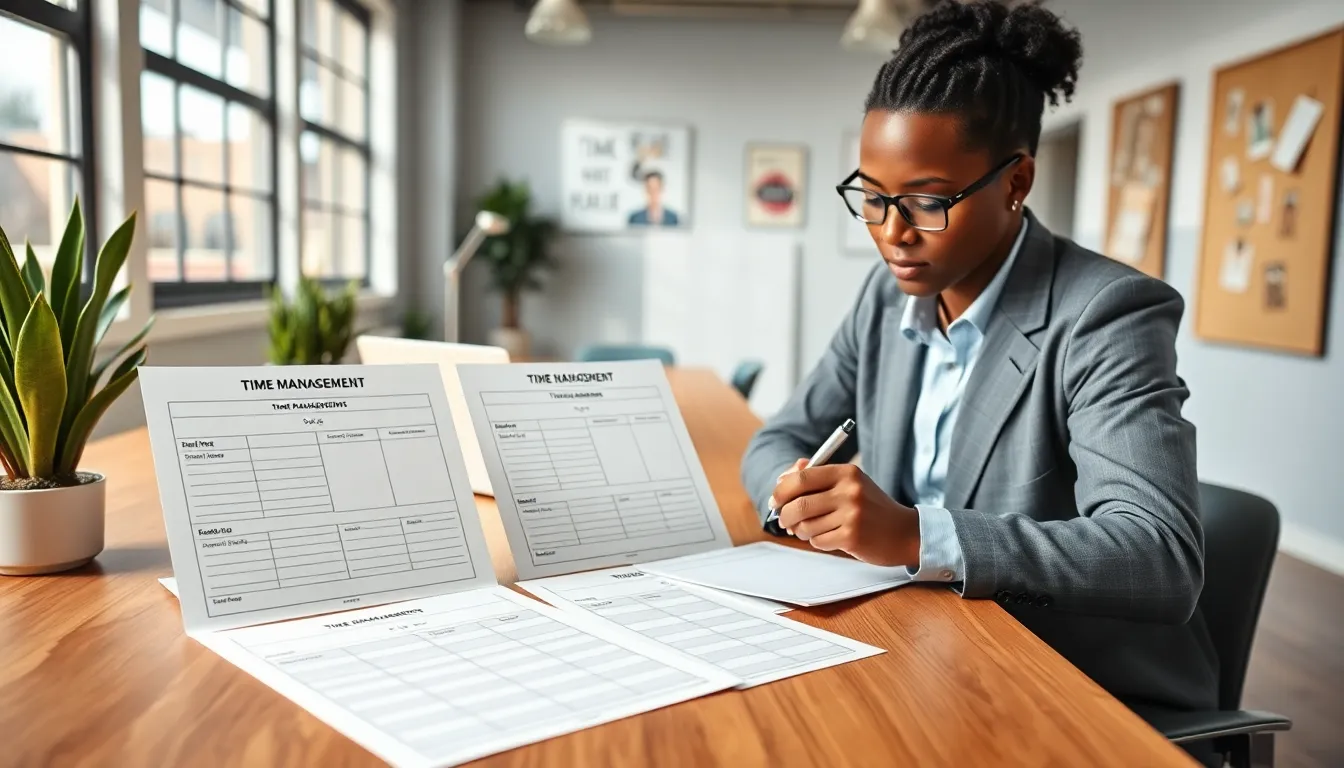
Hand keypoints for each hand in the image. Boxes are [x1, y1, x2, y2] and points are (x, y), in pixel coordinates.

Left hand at [771, 463, 920, 566]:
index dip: (781, 490)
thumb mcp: (850, 483)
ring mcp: (852, 515)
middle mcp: (849, 491)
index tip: (776, 500)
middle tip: (784, 520)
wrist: (904, 532)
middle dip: (784, 514)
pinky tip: (831, 537)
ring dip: (802, 531)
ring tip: (812, 529)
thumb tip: (782, 479)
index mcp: (846, 472)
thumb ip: (817, 476)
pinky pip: (818, 541)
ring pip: (805, 525)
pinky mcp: (852, 537)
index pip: (801, 477)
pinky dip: (818, 541)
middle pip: (798, 504)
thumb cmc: (870, 507)